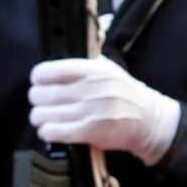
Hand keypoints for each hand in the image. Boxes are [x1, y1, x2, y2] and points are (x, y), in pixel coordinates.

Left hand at [28, 57, 180, 165]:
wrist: (149, 119)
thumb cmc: (125, 93)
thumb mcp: (108, 68)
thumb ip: (86, 60)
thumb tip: (61, 55)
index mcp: (91, 70)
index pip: (49, 70)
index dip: (38, 77)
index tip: (38, 81)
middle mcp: (89, 88)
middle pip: (42, 94)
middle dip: (36, 99)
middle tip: (39, 101)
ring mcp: (89, 110)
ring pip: (44, 114)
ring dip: (39, 117)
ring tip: (43, 117)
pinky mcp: (89, 131)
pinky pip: (55, 131)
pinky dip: (47, 131)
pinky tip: (49, 130)